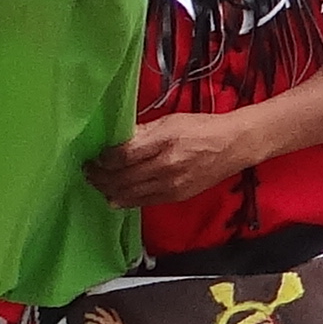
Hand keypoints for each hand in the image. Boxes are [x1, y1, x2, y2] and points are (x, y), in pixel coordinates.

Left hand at [86, 108, 251, 208]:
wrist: (233, 146)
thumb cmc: (202, 128)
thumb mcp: (170, 121)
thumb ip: (143, 132)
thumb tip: (117, 141)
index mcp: (164, 141)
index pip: (122, 156)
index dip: (103, 159)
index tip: (96, 155)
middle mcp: (166, 166)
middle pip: (121, 178)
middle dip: (99, 176)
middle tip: (89, 171)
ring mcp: (171, 185)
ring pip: (128, 194)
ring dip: (107, 190)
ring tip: (97, 183)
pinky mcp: (176, 197)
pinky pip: (143, 202)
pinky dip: (124, 200)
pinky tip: (114, 196)